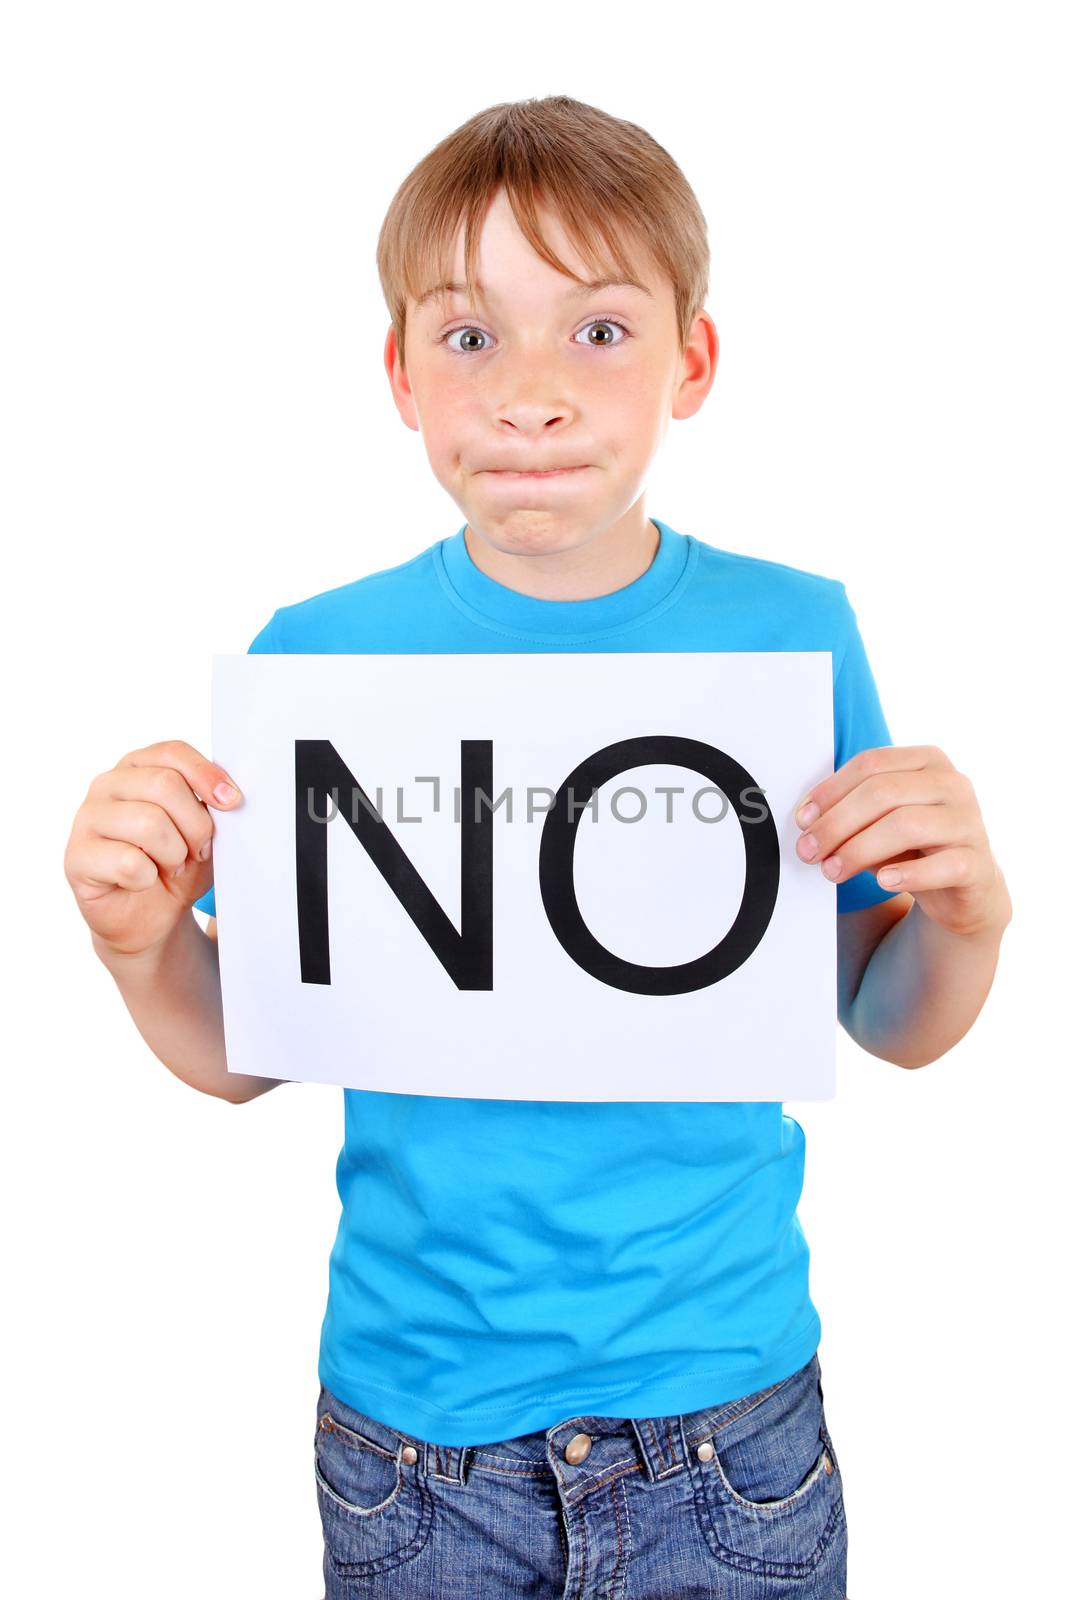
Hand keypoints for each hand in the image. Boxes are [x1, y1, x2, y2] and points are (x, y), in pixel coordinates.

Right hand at [64, 739, 242, 957]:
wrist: (152, 917)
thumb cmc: (176, 865)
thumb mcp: (204, 831)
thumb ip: (211, 806)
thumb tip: (228, 797)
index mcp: (139, 767)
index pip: (172, 752)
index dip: (206, 775)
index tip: (232, 802)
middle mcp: (108, 784)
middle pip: (165, 785)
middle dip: (196, 825)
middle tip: (199, 851)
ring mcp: (87, 819)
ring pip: (149, 822)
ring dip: (174, 854)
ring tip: (171, 866)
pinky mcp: (76, 857)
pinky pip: (128, 862)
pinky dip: (148, 878)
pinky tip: (143, 881)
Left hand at [793, 744, 1011, 938]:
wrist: (964, 888)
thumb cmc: (914, 847)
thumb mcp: (879, 823)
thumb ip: (850, 814)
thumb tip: (807, 823)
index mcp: (926, 761)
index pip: (871, 764)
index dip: (830, 791)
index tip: (802, 820)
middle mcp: (953, 784)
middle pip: (883, 792)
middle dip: (837, 823)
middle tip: (809, 850)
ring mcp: (970, 821)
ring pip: (907, 824)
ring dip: (859, 849)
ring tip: (832, 870)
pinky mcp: (978, 863)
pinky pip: (943, 865)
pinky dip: (909, 874)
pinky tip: (883, 881)